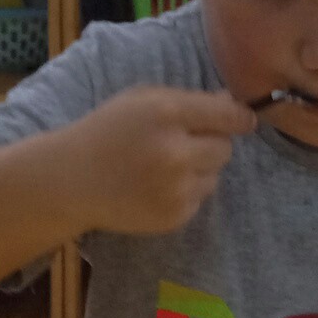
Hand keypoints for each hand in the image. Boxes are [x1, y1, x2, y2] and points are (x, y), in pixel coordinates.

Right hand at [66, 85, 255, 234]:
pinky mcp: (173, 216)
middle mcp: (175, 152)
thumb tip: (231, 105)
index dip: (240, 118)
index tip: (246, 120)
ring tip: (164, 167)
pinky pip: (200, 199)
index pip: (227, 116)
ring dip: (199, 169)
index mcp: (167, 114)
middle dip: (212, 144)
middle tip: (184, 143)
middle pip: (225, 148)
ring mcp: (175, 188)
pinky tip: (156, 186)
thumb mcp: (142, 100)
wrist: (71, 180)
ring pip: (215, 175)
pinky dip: (186, 192)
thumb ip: (188, 101)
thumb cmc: (107, 131)